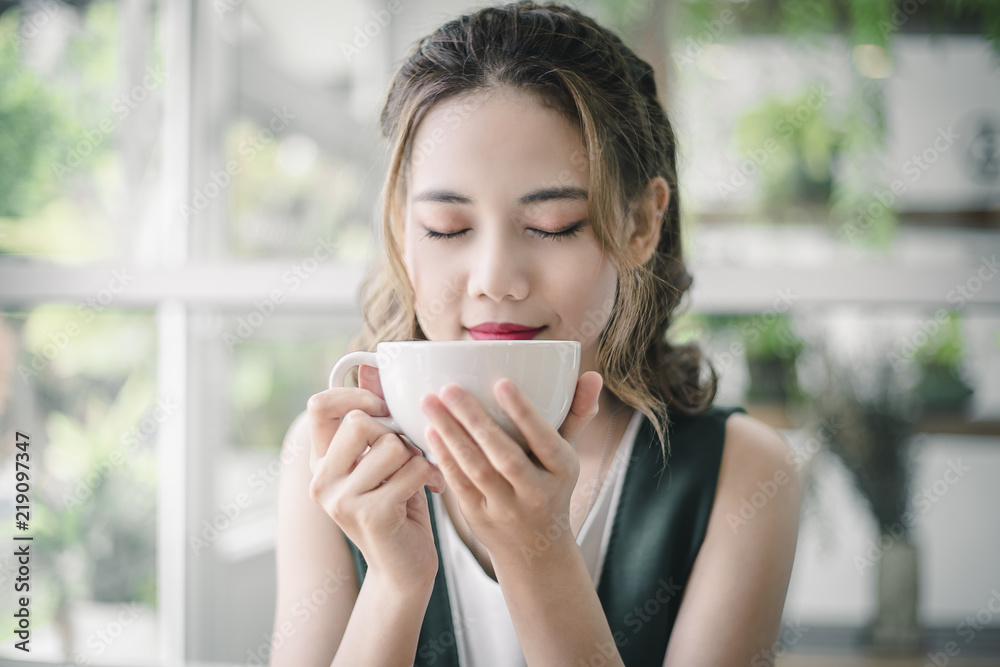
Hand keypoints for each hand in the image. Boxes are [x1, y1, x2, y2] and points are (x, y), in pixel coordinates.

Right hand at [306, 365, 445, 589]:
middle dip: (395, 434)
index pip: (318, 406)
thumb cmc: (399, 507)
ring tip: (422, 477)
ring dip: (417, 458)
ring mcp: (340, 500)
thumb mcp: (383, 461)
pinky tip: (435, 490)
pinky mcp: (369, 514)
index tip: (382, 406)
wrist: (405, 570)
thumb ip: (376, 419)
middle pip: (360, 422)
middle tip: (409, 456)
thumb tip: (373, 366)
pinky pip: (413, 469)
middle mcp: (321, 480)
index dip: (354, 396)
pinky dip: (432, 475)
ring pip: (392, 445)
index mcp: (320, 462)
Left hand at [418, 371, 602, 564]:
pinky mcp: (480, 517)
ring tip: (430, 403)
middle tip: (450, 388)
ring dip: (451, 434)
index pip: (546, 440)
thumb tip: (595, 376)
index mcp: (563, 470)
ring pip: (476, 469)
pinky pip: (460, 484)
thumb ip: (577, 414)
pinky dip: (444, 458)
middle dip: (475, 420)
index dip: (524, 413)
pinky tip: (430, 432)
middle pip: (505, 455)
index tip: (501, 382)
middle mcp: (537, 492)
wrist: (535, 549)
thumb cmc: (551, 486)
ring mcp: (507, 508)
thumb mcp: (567, 455)